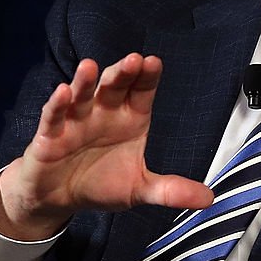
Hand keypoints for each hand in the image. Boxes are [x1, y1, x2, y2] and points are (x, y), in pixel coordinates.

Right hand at [0, 54, 213, 239]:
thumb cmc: (101, 184)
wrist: (59, 199)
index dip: (146, 77)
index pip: (141, 92)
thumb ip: (170, 190)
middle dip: (122, 73)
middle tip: (133, 61)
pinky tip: (62, 92)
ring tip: (91, 66)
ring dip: (85, 81)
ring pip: (82, 94)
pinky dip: (57, 104)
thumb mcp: (140, 189)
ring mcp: (77, 121)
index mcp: (130, 119)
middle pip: (114, 87)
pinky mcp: (50, 136)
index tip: (154, 63)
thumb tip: (209, 199)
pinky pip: (54, 116)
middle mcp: (104, 113)